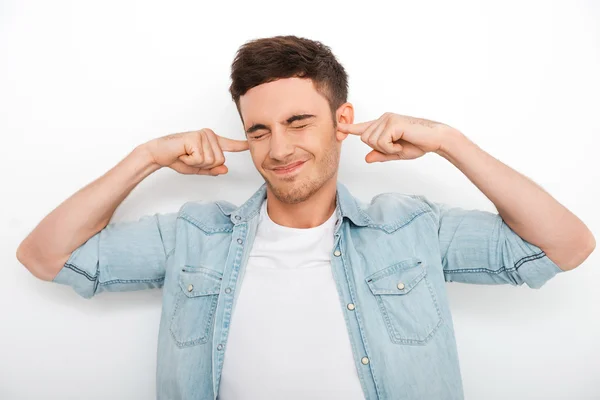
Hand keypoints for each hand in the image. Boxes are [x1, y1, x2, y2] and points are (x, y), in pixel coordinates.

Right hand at [145, 128, 248, 174]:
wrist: (159, 153)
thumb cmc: (177, 158)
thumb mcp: (198, 168)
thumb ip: (212, 169)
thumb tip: (225, 169)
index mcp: (211, 141)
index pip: (229, 145)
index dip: (240, 145)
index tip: (249, 144)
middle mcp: (209, 135)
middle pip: (219, 160)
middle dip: (203, 165)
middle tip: (190, 157)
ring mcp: (203, 135)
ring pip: (211, 160)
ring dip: (196, 163)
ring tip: (186, 155)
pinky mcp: (196, 138)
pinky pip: (200, 159)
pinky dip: (190, 161)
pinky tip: (183, 153)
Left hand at [337, 112, 452, 162]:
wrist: (436, 139)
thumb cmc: (418, 144)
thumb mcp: (396, 153)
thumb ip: (381, 155)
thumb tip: (367, 158)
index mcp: (383, 124)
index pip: (363, 127)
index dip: (349, 128)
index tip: (338, 128)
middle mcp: (383, 118)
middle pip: (365, 139)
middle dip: (379, 148)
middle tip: (396, 147)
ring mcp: (387, 119)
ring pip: (372, 141)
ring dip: (387, 149)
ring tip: (401, 144)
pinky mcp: (392, 122)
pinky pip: (381, 142)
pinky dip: (391, 148)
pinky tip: (402, 143)